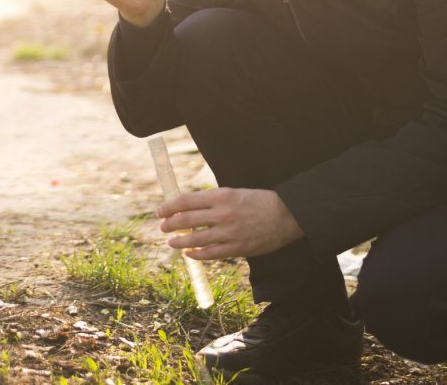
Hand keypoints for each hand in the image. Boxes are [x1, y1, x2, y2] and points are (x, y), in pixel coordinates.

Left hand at [158, 187, 304, 260]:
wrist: (286, 215)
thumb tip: (187, 207)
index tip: (160, 211)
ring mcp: (229, 233)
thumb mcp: (232, 193)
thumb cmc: (258, 202)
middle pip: (187, 220)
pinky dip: (197, 254)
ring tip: (171, 242)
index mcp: (220, 196)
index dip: (169, 207)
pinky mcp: (238, 248)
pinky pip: (211, 254)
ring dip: (180, 241)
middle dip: (170, 224)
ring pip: (196, 239)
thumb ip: (211, 200)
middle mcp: (222, 214)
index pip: (186, 201)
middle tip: (162, 227)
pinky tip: (189, 254)